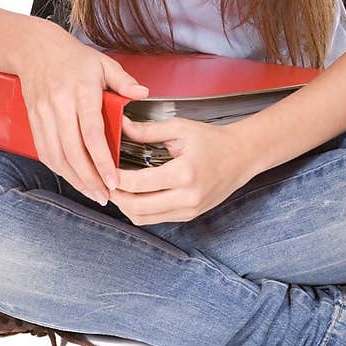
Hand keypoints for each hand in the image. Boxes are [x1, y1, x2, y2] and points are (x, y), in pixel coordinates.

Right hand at [16, 21, 149, 204]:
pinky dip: (59, 169)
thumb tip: (144, 94)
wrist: (35, 49)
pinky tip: (73, 179)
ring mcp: (44, 114)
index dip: (102, 160)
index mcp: (81, 91)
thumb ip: (124, 81)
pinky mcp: (34, 121)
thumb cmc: (73, 58)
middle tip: (105, 196)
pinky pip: (45, 152)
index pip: (92, 133)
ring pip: (57, 156)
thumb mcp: (103, 63)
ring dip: (74, 179)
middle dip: (90, 178)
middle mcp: (60, 105)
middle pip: (73, 151)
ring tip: (92, 193)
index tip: (113, 180)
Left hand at [109, 114, 253, 224]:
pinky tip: (132, 195)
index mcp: (184, 173)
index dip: (115, 178)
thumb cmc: (212, 140)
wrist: (241, 157)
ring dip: (124, 206)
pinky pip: (155, 219)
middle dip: (115, 195)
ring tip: (116, 188)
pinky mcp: (188, 215)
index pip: (138, 183)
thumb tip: (120, 125)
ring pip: (143, 218)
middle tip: (104, 181)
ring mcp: (188, 210)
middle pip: (137, 207)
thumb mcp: (180, 129)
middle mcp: (187, 197)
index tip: (104, 168)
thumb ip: (147, 130)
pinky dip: (139, 210)